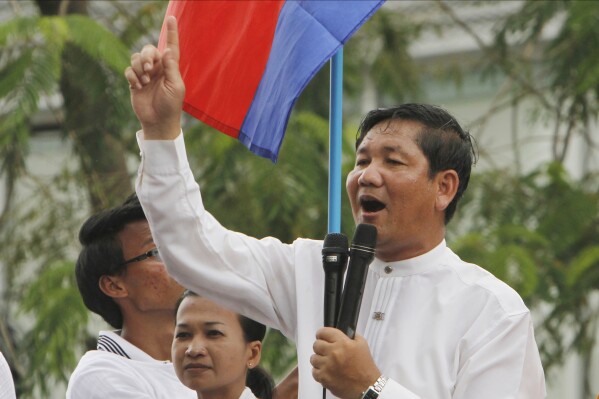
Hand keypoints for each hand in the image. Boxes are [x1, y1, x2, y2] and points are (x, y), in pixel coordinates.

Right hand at [124, 15, 183, 138]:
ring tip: (144, 81)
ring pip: (136, 58)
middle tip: (149, 68)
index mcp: (170, 67)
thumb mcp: (175, 86)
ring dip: (138, 67)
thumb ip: (171, 68)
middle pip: (149, 49)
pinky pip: (128, 70)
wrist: (158, 121)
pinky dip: (131, 76)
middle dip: (146, 56)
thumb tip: (167, 50)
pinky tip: (137, 86)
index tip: (171, 18)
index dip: (171, 32)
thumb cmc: (171, 105)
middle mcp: (157, 68)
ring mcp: (145, 74)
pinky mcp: (134, 82)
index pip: (171, 47)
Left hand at [311, 327, 380, 398]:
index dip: (322, 334)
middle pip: (316, 345)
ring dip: (319, 359)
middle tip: (326, 351)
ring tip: (327, 362)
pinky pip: (314, 371)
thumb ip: (350, 336)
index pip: (324, 332)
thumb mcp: (362, 344)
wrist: (367, 386)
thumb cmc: (365, 366)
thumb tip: (338, 334)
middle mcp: (333, 353)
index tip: (321, 336)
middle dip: (321, 347)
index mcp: (343, 343)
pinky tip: (327, 371)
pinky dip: (319, 371)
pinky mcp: (324, 378)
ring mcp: (327, 366)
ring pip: (313, 358)